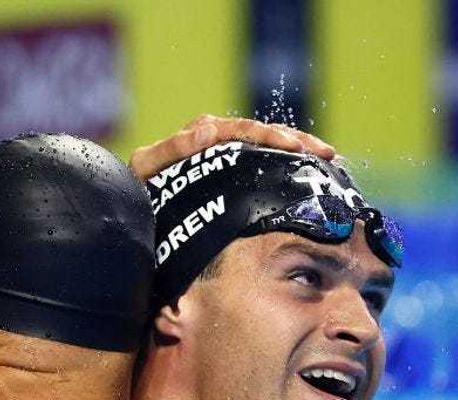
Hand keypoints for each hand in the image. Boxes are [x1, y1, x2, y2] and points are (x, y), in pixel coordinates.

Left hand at [128, 114, 335, 179]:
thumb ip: (170, 151)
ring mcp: (224, 155)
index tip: (295, 147)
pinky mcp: (230, 172)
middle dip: (296, 140)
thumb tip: (208, 131)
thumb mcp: (146, 170)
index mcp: (199, 136)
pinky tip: (309, 171)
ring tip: (327, 157)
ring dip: (298, 149)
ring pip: (267, 145)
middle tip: (325, 152)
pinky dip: (286, 164)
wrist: (130, 212)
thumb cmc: (134, 192)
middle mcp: (215, 140)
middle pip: (262, 133)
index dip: (270, 135)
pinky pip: (262, 162)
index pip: (241, 130)